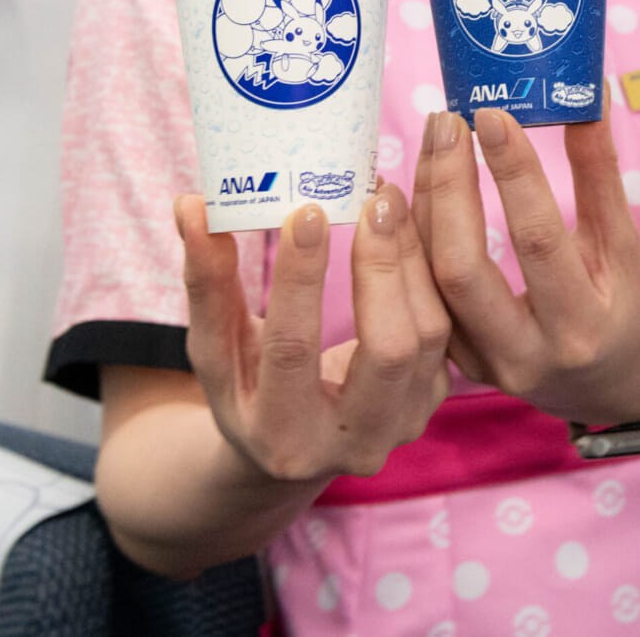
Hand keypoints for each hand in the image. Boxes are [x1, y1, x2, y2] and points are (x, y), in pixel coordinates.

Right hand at [176, 184, 450, 481]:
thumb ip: (207, 283)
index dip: (300, 279)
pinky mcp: (434, 398)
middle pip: (388, 348)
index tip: (306, 210)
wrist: (296, 444)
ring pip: (430, 333)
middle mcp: (354, 444)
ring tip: (391, 198)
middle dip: (382, 265)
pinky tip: (417, 223)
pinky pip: (448, 327)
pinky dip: (434, 270)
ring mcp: (404, 424)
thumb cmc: (246, 388)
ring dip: (414, 258)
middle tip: (373, 196)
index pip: (293, 351)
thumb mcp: (217, 350)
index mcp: (284, 437)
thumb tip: (190, 206)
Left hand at [410, 102, 639, 426]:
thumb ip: (600, 173)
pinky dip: (413, 238)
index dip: (514, 175)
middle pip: (464, 266)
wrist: (611, 385)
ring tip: (432, 142)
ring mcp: (484, 365)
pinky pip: (422, 295)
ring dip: (421, 206)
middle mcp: (526, 353)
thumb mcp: (623, 245)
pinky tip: (411, 190)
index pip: (537, 241)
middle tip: (447, 121)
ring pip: (430, 281)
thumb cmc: (622, 303)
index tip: (493, 115)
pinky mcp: (457, 365)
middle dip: (448, 186)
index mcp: (580, 325)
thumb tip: (590, 95)